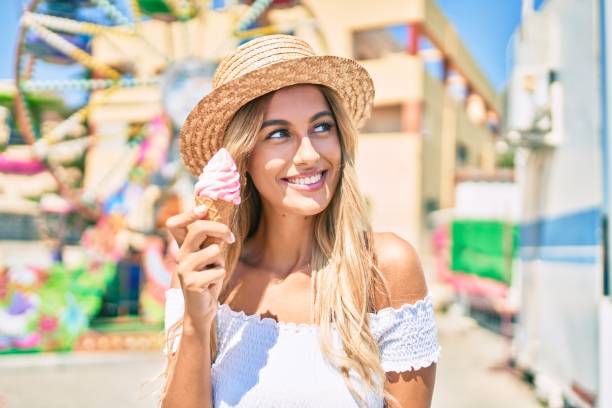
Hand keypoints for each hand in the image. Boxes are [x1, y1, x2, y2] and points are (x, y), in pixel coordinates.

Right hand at [166, 205, 234, 334]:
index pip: (175, 224)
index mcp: (183, 247)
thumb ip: (210, 241)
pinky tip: (210, 285)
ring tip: (213, 271)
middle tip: (231, 237)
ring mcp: (184, 269)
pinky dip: (220, 276)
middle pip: (198, 229)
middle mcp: (180, 255)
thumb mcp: (209, 257)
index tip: (204, 209)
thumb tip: (221, 222)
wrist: (202, 308)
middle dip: (220, 228)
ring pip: (214, 251)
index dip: (188, 213)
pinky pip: (219, 270)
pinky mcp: (192, 282)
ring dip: (220, 262)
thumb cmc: (208, 279)